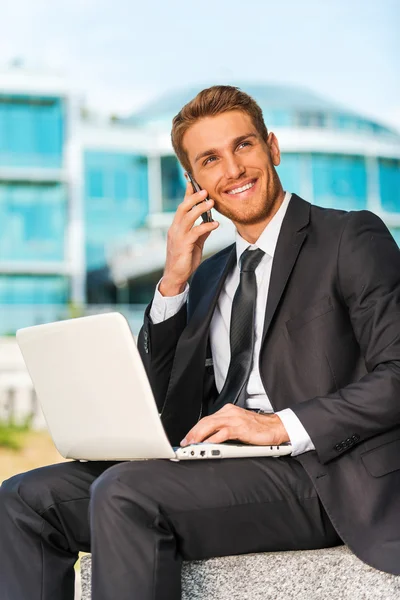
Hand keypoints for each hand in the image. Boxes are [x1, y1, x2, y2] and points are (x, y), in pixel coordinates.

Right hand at [159, 181, 218, 296]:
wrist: (176, 276)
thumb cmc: (184, 259)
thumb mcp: (195, 243)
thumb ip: (201, 232)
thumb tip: (211, 222)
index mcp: (177, 226)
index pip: (182, 206)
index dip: (187, 193)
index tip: (192, 180)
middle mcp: (175, 228)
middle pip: (182, 208)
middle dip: (193, 197)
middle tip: (205, 190)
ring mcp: (178, 237)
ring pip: (187, 217)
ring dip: (199, 208)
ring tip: (211, 202)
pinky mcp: (183, 245)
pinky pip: (195, 232)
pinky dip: (206, 227)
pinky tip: (215, 224)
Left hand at [180, 404, 289, 446]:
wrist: (276, 428)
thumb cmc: (258, 428)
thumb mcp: (238, 426)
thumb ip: (224, 429)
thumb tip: (209, 439)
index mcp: (228, 411)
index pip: (207, 419)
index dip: (195, 429)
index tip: (188, 438)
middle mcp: (229, 412)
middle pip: (205, 421)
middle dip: (193, 433)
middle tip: (185, 443)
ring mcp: (234, 419)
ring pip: (210, 425)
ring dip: (199, 436)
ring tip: (191, 445)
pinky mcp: (240, 428)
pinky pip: (223, 433)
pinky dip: (213, 440)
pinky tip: (207, 445)